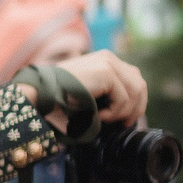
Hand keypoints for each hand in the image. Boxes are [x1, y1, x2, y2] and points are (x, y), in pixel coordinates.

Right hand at [32, 50, 147, 129]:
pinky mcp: (106, 73)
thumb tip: (128, 111)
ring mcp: (109, 64)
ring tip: (106, 120)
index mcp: (106, 60)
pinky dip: (114, 112)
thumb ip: (107, 93)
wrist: (42, 92)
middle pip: (139, 84)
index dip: (136, 100)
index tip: (126, 118)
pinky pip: (123, 98)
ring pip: (135, 92)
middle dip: (136, 107)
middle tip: (123, 124)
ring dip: (123, 112)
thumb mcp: (88, 91)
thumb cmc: (59, 96)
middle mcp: (110, 58)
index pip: (134, 78)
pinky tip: (99, 116)